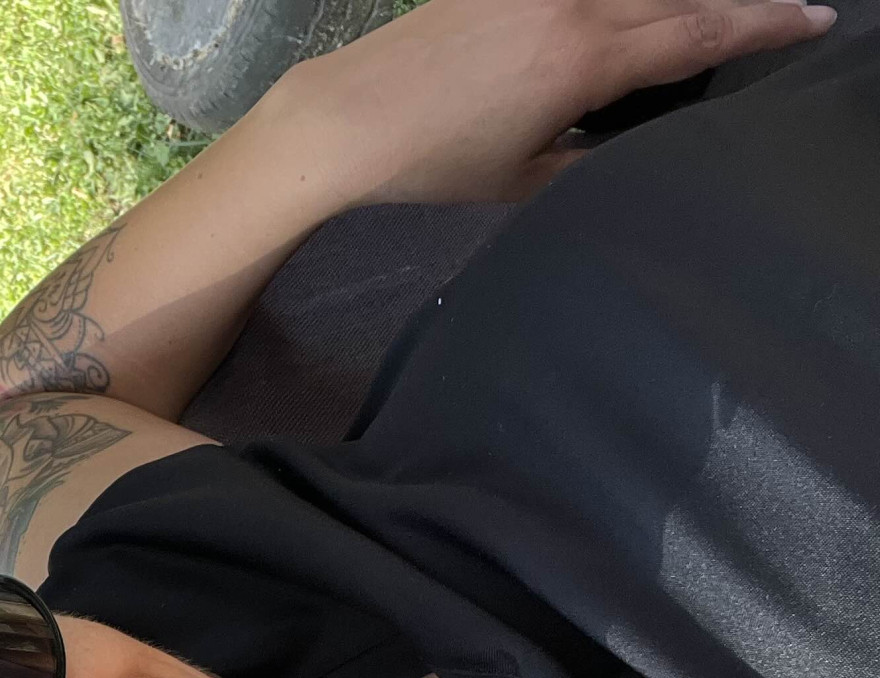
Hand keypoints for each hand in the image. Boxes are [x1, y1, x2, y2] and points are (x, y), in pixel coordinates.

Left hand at [261, 0, 834, 203]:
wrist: (346, 120)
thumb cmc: (430, 161)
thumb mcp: (521, 179)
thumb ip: (582, 158)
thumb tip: (616, 148)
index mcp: (586, 60)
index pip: (698, 36)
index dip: (762, 26)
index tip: (812, 19)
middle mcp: (570, 7)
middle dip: (734, 4)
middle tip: (785, 8)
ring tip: (706, 14)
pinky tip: (619, 15)